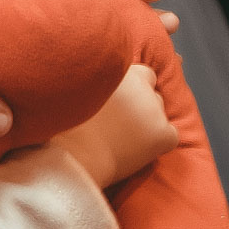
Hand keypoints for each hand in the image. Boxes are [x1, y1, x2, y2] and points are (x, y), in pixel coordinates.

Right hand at [49, 65, 178, 188]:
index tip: (115, 102)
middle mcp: (139, 82)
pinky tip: (137, 152)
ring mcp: (154, 107)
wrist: (70, 159)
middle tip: (118, 121)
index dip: (127, 86)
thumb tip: (91, 80)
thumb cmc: (59, 130)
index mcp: (117, 68)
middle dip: (138, 100)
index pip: (134, 69)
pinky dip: (159, 143)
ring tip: (122, 138)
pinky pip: (169, 136)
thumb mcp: (71, 90)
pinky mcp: (164, 133)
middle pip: (148, 86)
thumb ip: (88, 80)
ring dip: (147, 119)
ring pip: (158, 109)